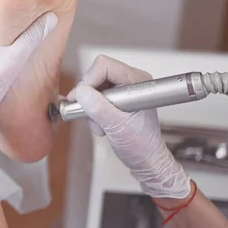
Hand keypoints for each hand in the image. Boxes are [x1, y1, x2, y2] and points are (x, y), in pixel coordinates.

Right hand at [68, 55, 190, 198]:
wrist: (147, 161)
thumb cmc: (142, 146)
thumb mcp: (117, 127)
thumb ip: (98, 108)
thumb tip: (81, 92)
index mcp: (138, 82)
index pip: (104, 66)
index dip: (89, 81)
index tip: (82, 98)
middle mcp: (132, 82)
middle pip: (97, 74)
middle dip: (89, 96)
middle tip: (89, 113)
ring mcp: (124, 90)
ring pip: (94, 87)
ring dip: (91, 107)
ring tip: (100, 123)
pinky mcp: (118, 99)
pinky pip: (96, 97)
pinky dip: (94, 111)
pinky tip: (102, 124)